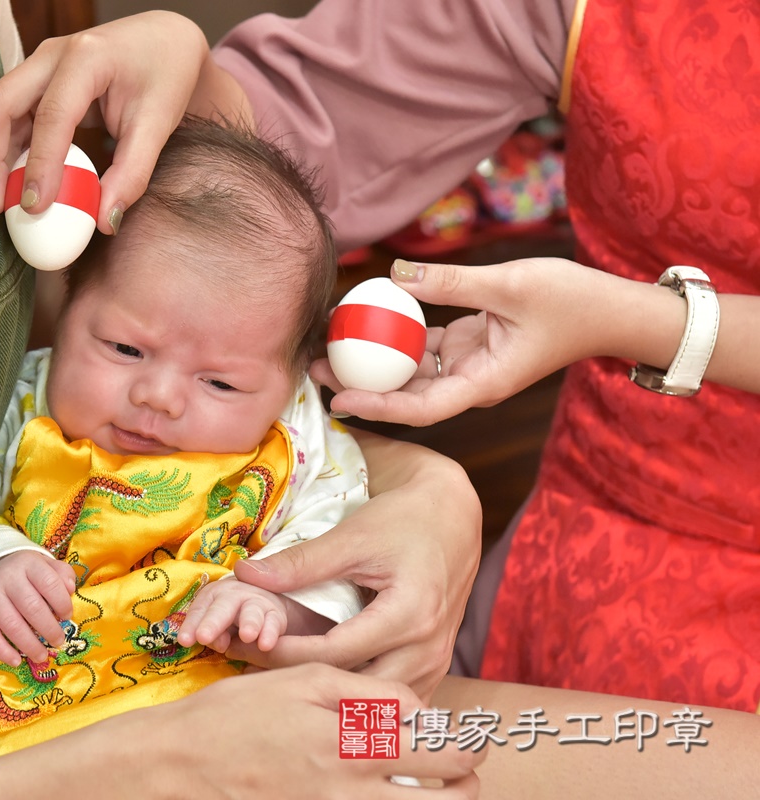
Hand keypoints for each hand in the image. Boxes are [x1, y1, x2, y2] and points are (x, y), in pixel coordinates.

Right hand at [0, 12, 237, 232]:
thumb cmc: (165, 75)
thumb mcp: (158, 124)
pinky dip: (7, 150)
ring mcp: (39, 66)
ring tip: (0, 201)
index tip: (34, 207)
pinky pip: (10, 116)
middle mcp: (52, 56)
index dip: (38, 164)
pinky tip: (14, 182)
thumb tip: (105, 221)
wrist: (165, 43)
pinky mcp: (36, 81)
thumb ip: (132, 174)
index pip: (51, 115)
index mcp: (86, 57)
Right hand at [0, 551, 75, 664]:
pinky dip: (4, 651)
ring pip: (12, 625)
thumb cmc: (21, 573)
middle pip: (32, 607)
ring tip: (42, 656)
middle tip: (58, 641)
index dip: (62, 603)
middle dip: (49, 629)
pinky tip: (16, 661)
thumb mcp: (42, 565)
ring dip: (30, 645)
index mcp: (28, 563)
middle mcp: (7, 577)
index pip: (50, 583)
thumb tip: (70, 589)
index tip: (67, 616)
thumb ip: (62, 574)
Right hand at [87, 664, 481, 797]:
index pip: (439, 747)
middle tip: (464, 761)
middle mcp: (352, 788)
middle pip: (444, 793)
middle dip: (464, 775)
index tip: (463, 730)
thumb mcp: (299, 681)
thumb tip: (414, 706)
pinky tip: (392, 792)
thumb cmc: (237, 713)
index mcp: (351, 741)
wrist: (183, 761)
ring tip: (443, 785)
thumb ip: (363, 691)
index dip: (461, 738)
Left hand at [176, 579, 290, 652]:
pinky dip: (270, 633)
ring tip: (246, 636)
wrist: (263, 602)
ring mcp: (256, 602)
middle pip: (222, 608)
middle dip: (213, 622)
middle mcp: (233, 595)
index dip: (191, 624)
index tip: (184, 641)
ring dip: (249, 623)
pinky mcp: (275, 613)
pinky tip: (266, 645)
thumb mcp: (219, 624)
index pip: (199, 610)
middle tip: (203, 637)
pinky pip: (273, 623)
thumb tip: (219, 644)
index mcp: (212, 596)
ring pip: (251, 612)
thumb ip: (216, 634)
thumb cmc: (231, 616)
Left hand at [227, 432, 480, 699]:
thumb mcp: (351, 538)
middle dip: (305, 684)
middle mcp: (428, 648)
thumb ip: (300, 563)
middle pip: (356, 690)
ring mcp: (436, 663)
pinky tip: (321, 684)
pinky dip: (358, 696)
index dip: (286, 653)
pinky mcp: (435, 667)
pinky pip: (391, 697)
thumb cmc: (404, 521)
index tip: (245, 646)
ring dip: (331, 697)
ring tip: (281, 680)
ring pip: (375, 703)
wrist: (450, 518)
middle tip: (256, 670)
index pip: (335, 653)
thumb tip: (245, 574)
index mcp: (410, 615)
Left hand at [321, 257, 617, 425]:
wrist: (613, 309)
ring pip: (409, 372)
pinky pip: (422, 347)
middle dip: (359, 386)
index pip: (420, 407)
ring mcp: (468, 365)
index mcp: (483, 384)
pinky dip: (394, 337)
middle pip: (404, 395)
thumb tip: (394, 274)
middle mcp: (471, 382)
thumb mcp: (510, 284)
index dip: (377, 407)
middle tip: (311, 371)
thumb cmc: (573, 301)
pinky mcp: (468, 346)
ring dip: (371, 362)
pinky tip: (363, 322)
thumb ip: (451, 282)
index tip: (339, 400)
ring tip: (325, 348)